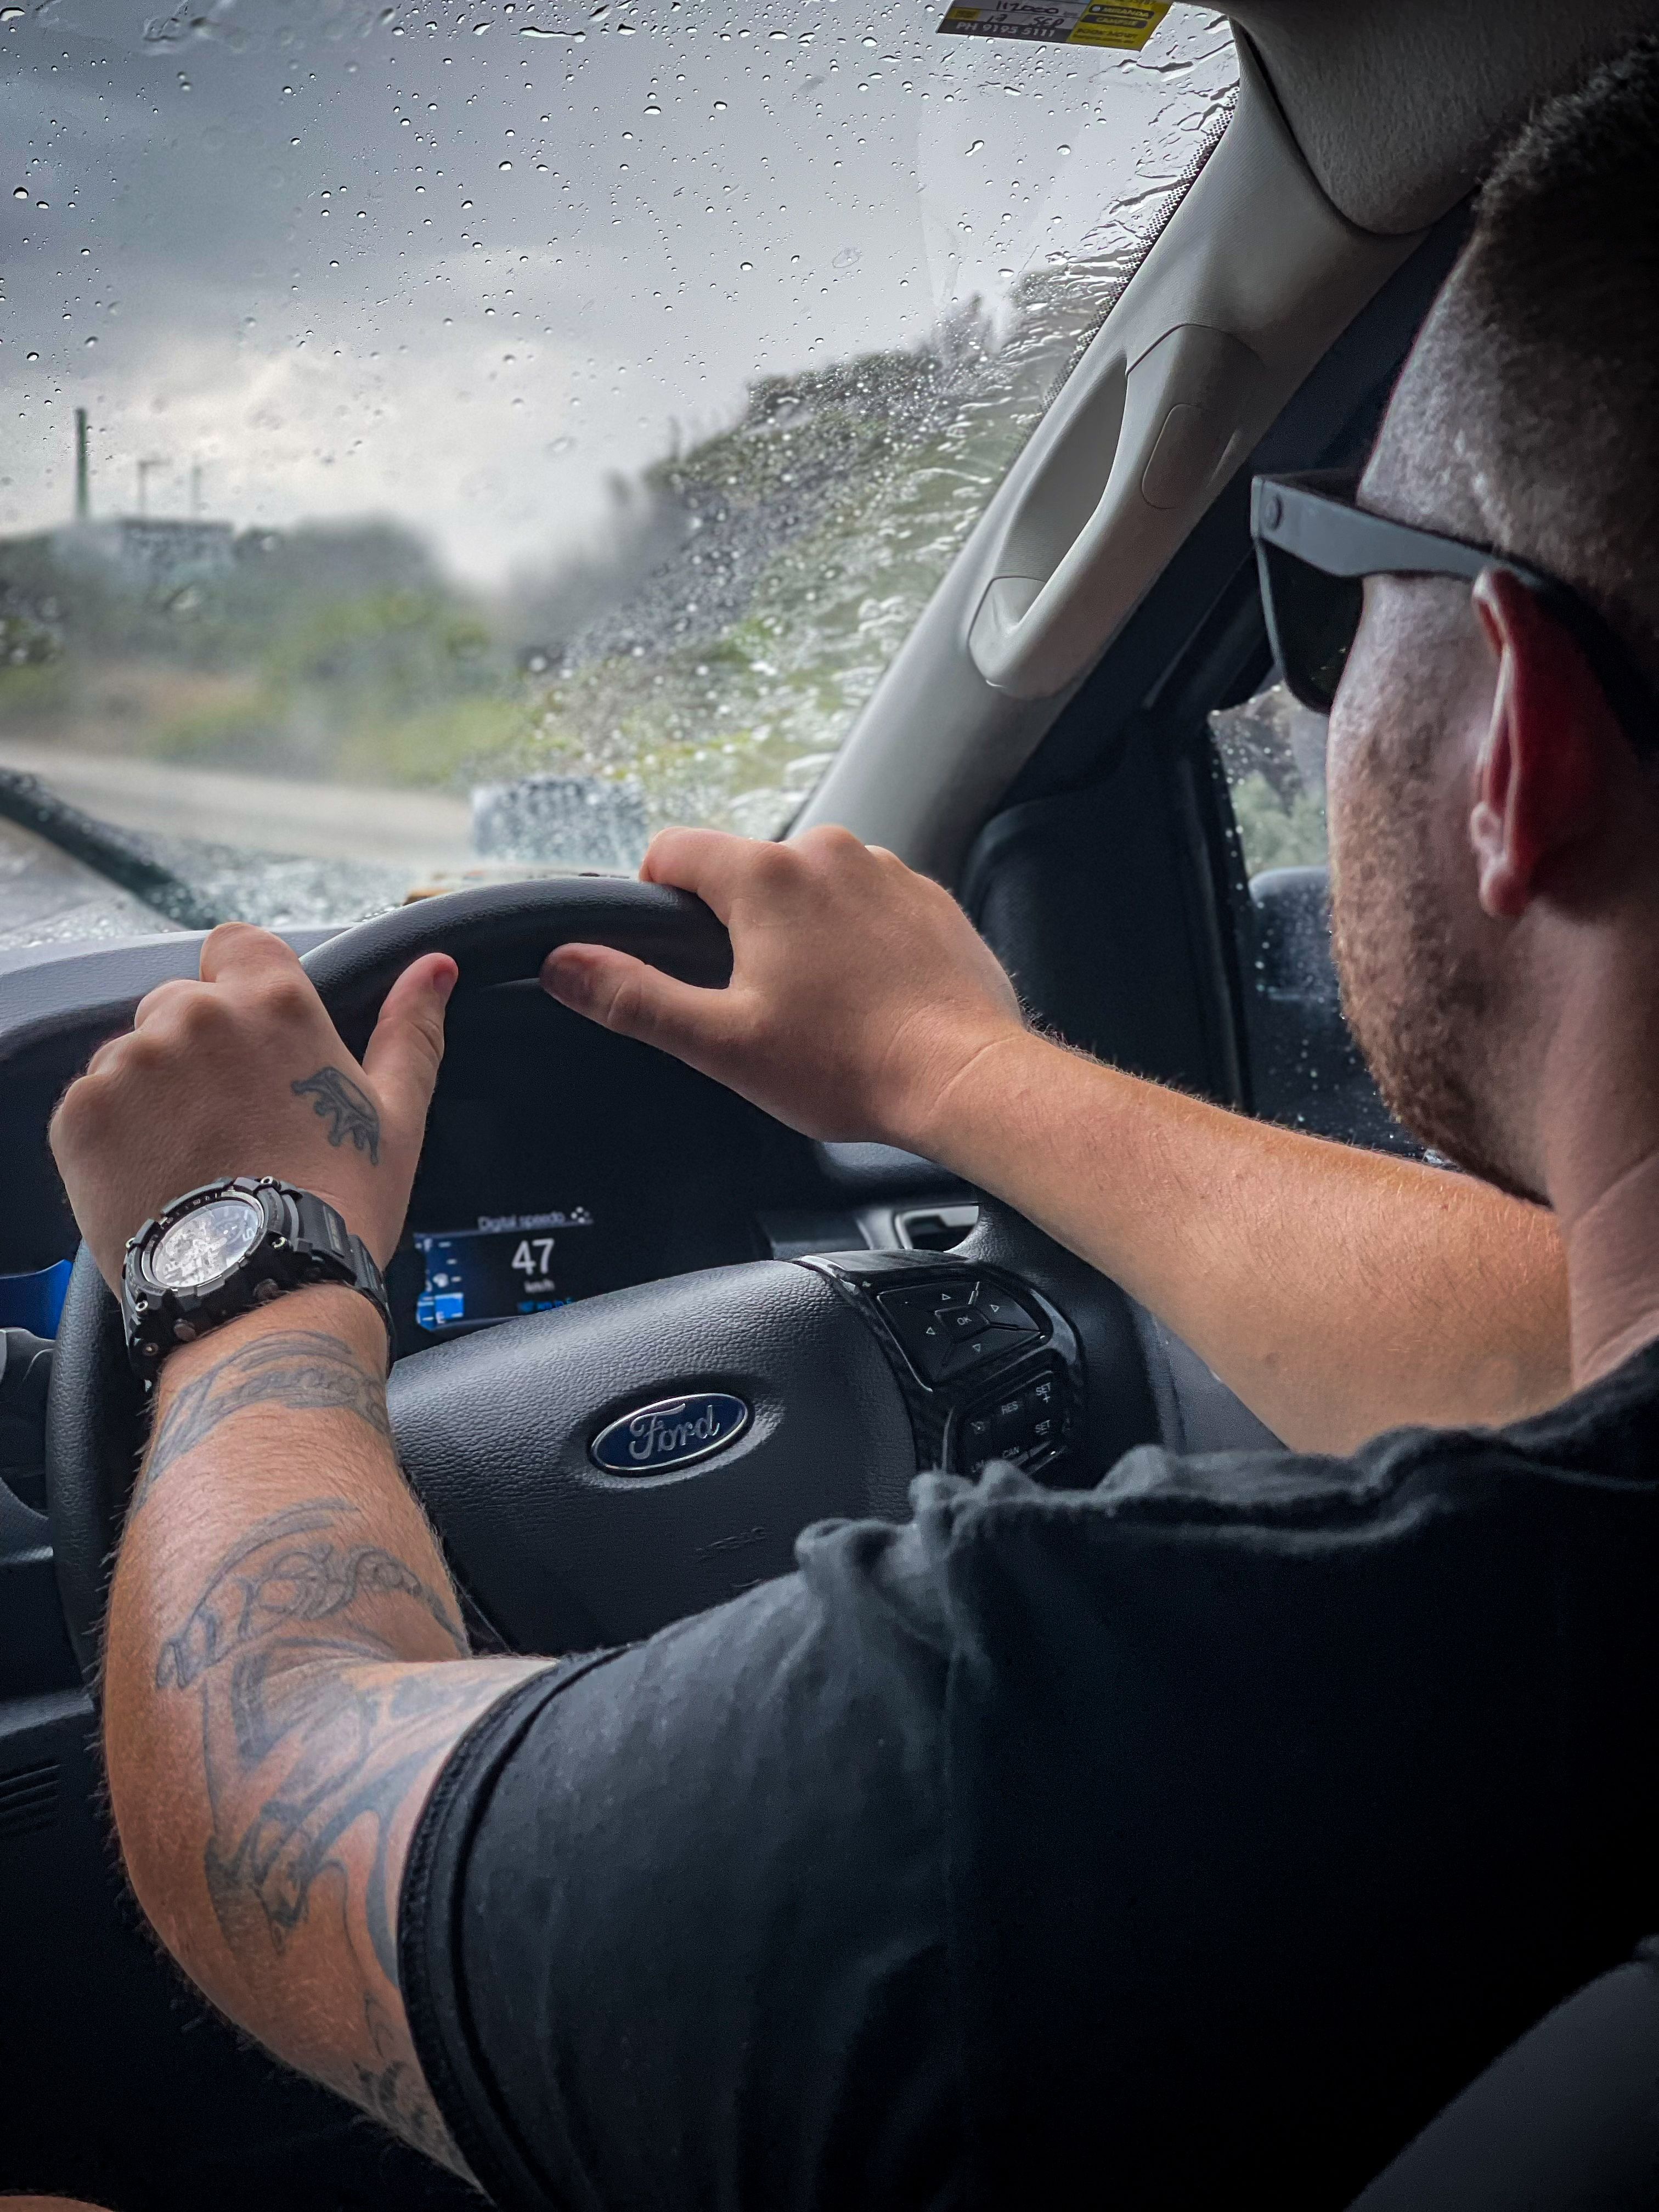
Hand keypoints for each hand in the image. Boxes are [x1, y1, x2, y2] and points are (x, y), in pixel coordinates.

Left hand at [51, 923, 454, 1288]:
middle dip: (200, 1050)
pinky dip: (115, 1135)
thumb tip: (436, 966)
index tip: (253, 1040)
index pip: (238, 944)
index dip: (243, 984)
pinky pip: (92, 1103)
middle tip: (230, 1123)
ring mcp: (131, 1063)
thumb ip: (411, 1030)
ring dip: (154, 1092)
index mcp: (274, 1004)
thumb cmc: (339, 1204)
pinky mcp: (82, 1113)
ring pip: (133, 1055)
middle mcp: (195, 1016)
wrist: (264, 1291)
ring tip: (192, 1160)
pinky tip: (156, 1178)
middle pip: (182, 1003)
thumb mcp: (395, 1116)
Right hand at [541, 825, 1025, 1150]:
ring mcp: (886, 868)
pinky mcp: (928, 896)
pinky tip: (868, 998)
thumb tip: (563, 964)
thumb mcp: (721, 1042)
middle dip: (737, 929)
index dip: (655, 899)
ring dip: (800, 933)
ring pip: (809, 888)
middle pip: (744, 873)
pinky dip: (856, 941)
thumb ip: (633, 997)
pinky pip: (866, 904)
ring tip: (821, 1007)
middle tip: (758, 1004)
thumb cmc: (847, 1065)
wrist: (965, 1078)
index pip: (672, 850)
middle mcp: (827, 851)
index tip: (676, 955)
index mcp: (765, 874)